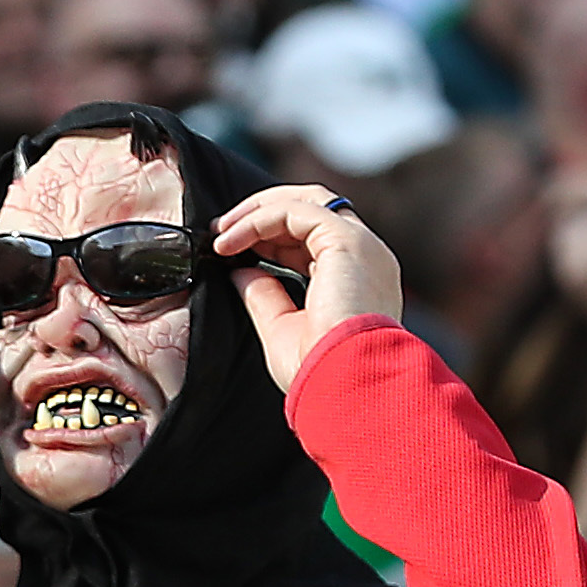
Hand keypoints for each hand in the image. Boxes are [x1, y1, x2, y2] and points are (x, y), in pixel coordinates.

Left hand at [213, 186, 401, 391]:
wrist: (349, 384)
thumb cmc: (322, 372)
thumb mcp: (282, 330)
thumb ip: (264, 296)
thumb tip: (240, 272)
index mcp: (357, 282)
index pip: (312, 242)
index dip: (270, 238)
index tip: (232, 249)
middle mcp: (365, 259)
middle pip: (312, 211)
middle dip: (263, 215)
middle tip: (221, 230)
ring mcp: (361, 246)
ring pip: (306, 202)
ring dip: (258, 211)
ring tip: (221, 230)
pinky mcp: (347, 240)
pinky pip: (296, 211)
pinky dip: (259, 219)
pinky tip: (231, 239)